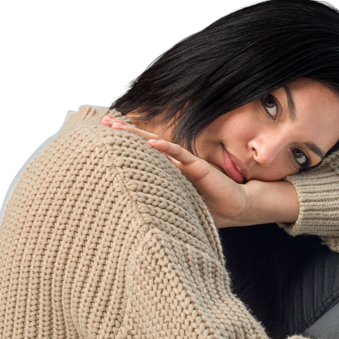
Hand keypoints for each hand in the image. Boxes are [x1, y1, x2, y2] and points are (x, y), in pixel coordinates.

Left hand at [98, 116, 284, 227]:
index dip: (125, 145)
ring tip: (117, 127)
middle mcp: (175, 164)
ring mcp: (186, 163)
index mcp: (169, 172)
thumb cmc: (210, 209)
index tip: (103, 137)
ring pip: (158, 144)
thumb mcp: (178, 206)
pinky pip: (180, 154)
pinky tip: (151, 142)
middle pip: (145, 143)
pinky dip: (166, 147)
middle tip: (103, 122)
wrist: (236, 207)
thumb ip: (161, 204)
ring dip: (137, 135)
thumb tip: (135, 216)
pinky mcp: (199, 167)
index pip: (143, 154)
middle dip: (124, 132)